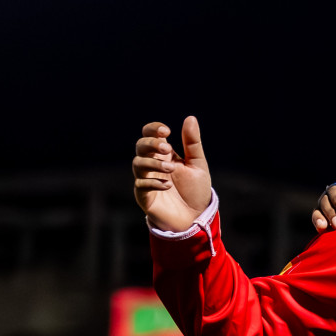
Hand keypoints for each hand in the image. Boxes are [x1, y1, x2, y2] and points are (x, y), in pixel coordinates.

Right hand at [133, 116, 214, 230]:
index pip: (149, 134)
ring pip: (137, 164)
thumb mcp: (197, 164)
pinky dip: (153, 183)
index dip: (153, 129)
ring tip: (171, 170)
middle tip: (167, 148)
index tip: (167, 131)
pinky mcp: (145, 196)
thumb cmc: (195, 190)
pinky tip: (168, 185)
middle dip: (152, 144)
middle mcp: (152, 165)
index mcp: (164, 154)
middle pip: (140, 146)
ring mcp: (146, 180)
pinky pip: (140, 185)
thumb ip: (192, 143)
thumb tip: (190, 118)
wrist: (196, 217)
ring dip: (154, 164)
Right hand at [312, 175, 335, 231]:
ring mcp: (329, 212)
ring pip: (319, 210)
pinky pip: (317, 221)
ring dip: (323, 217)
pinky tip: (322, 229)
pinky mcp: (327, 224)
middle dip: (331, 211)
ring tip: (333, 226)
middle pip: (326, 200)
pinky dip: (318, 223)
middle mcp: (334, 200)